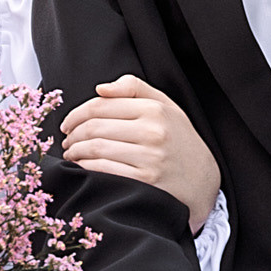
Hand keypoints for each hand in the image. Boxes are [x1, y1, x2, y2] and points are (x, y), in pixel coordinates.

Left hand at [59, 76, 223, 235]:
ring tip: (71, 154)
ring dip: (75, 152)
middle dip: (72, 135)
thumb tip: (100, 88)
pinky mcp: (144, 181)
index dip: (76, 114)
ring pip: (95, 149)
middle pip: (94, 127)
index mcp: (155, 109)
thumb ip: (134, 88)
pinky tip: (81, 167)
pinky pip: (103, 170)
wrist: (203, 180)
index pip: (100, 106)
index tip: (67, 124)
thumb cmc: (178, 140)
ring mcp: (149, 158)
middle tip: (66, 141)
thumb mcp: (165, 106)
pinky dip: (85, 168)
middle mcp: (153, 132)